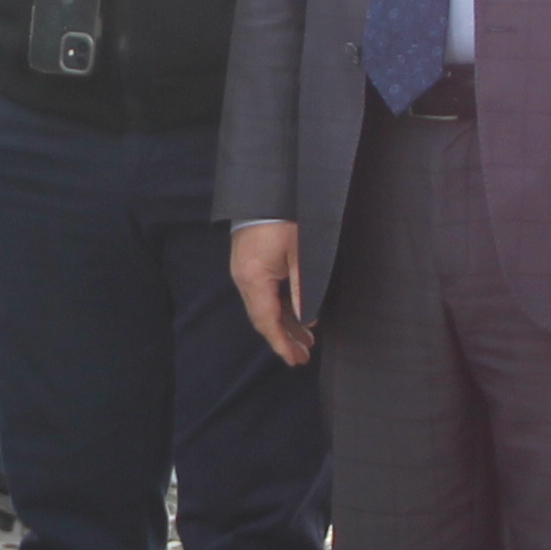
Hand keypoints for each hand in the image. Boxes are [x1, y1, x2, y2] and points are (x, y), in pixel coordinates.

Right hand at [228, 221, 312, 367]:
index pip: (267, 322)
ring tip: (306, 339)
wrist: (266, 189)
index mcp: (253, 280)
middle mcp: (243, 279)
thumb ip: (303, 289)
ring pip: (264, 307)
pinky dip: (280, 307)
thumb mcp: (301, 255)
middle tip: (304, 356)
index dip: (281, 343)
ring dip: (284, 324)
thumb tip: (307, 319)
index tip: (295, 360)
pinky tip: (296, 314)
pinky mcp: (249, 263)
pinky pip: (264, 294)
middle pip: (263, 318)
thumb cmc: (284, 219)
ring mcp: (244, 271)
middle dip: (284, 338)